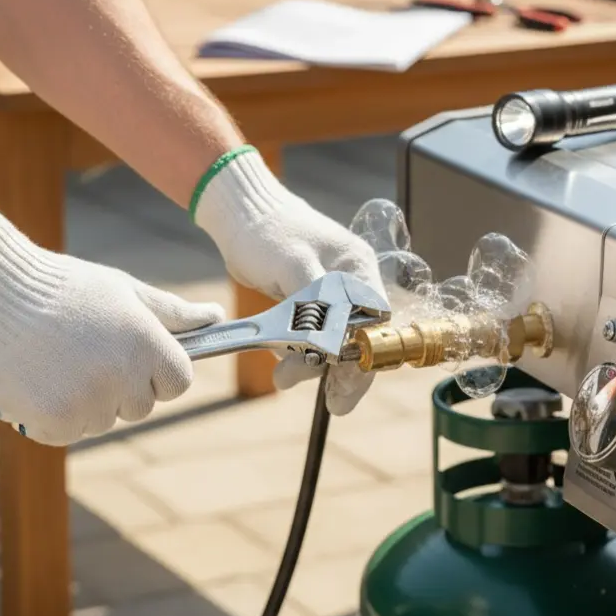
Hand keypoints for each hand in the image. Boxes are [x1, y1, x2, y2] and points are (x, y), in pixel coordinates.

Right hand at [0, 210, 224, 445]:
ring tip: (56, 360)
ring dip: (83, 402)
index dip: (157, 372)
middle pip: (140, 406)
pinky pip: (65, 433)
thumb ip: (174, 314)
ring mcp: (88, 403)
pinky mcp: (53, 422)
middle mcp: (123, 378)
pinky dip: (51, 417)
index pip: (178, 383)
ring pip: (101, 421)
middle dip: (119, 387)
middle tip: (85, 352)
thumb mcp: (125, 292)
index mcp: (147, 345)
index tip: (132, 357)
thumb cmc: (63, 288)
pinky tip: (37, 380)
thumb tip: (217, 317)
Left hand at [193, 147, 385, 414]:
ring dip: (317, 364)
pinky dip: (303, 353)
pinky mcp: (310, 300)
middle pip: (361, 336)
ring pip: (336, 340)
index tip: (346, 380)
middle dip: (345, 371)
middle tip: (333, 403)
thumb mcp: (293, 264)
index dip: (366, 353)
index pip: (377, 321)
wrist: (239, 212)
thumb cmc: (266, 231)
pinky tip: (286, 367)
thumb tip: (336, 339)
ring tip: (285, 381)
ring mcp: (331, 292)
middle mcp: (351, 281)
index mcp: (357, 267)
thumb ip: (318, 302)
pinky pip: (316, 335)